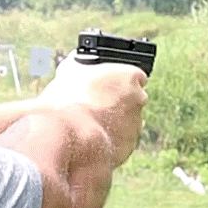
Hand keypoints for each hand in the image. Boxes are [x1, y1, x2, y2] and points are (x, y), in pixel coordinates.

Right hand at [39, 52, 147, 166]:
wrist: (68, 136)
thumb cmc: (68, 100)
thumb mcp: (69, 71)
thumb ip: (80, 64)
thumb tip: (78, 60)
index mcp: (129, 76)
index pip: (134, 74)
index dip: (118, 80)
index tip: (105, 85)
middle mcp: (139, 99)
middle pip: (132, 98)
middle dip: (117, 101)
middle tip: (94, 104)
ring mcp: (136, 124)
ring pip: (127, 121)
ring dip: (113, 121)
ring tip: (88, 124)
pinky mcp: (129, 146)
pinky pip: (120, 140)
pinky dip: (109, 139)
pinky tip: (91, 138)